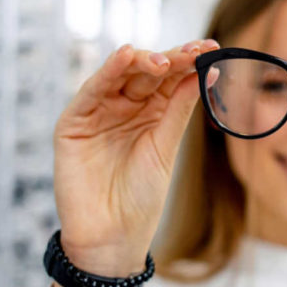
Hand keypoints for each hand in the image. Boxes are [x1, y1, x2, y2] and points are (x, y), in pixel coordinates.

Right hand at [53, 38, 218, 275]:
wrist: (112, 237)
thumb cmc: (140, 198)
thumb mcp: (166, 148)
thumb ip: (178, 109)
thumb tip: (204, 72)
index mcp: (150, 113)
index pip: (169, 78)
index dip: (189, 62)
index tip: (212, 50)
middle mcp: (123, 107)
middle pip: (147, 72)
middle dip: (171, 59)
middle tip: (196, 52)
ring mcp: (98, 112)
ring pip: (120, 75)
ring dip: (142, 61)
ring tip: (166, 60)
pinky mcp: (74, 122)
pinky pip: (92, 90)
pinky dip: (108, 71)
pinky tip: (126, 56)